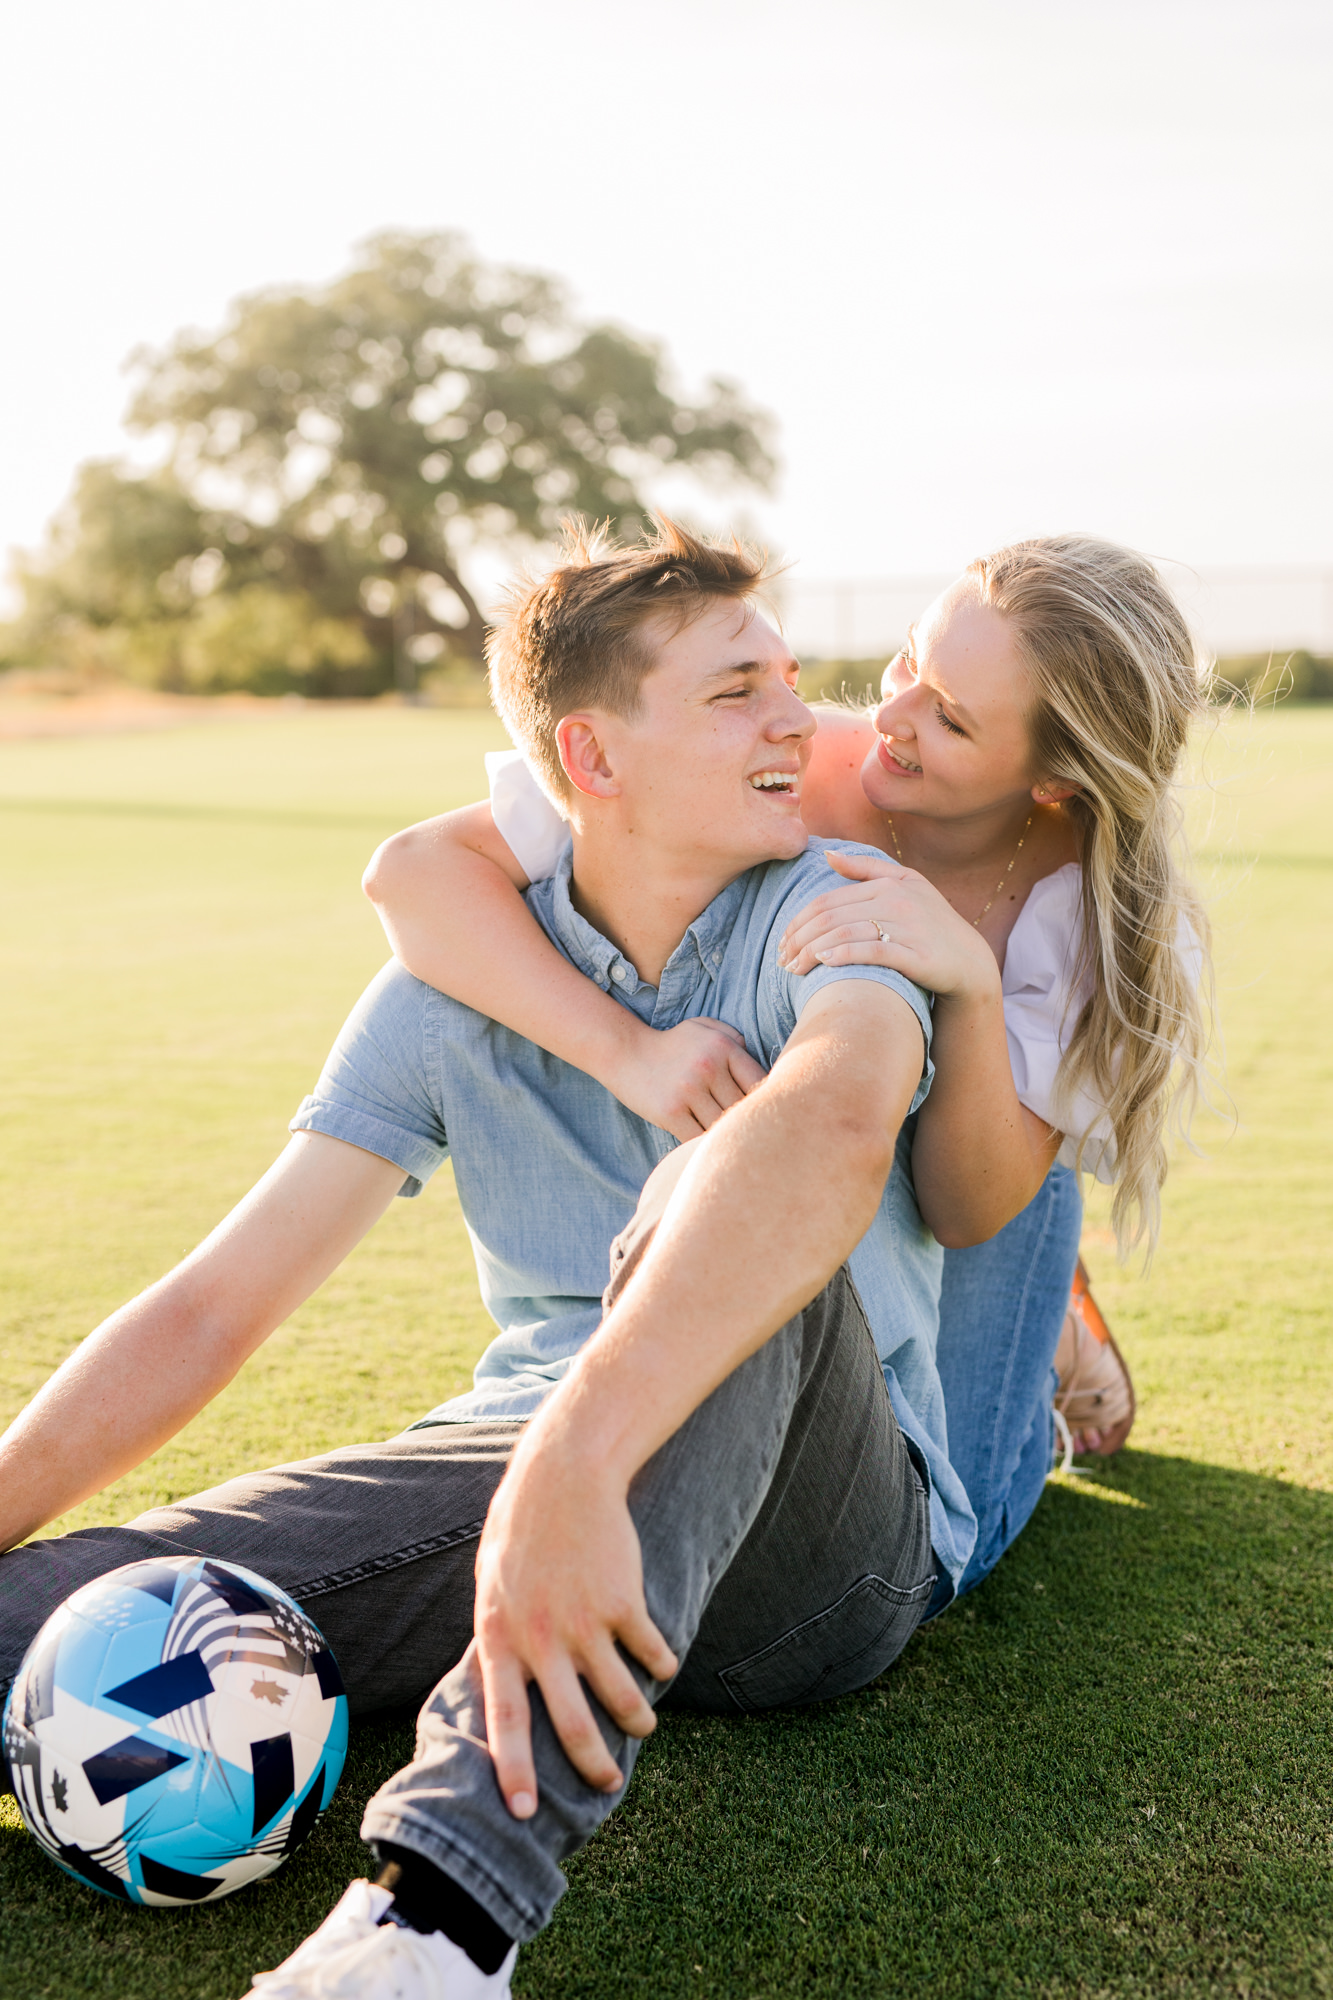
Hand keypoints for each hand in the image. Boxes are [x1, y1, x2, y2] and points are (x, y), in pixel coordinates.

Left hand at [473, 1430, 677, 1817]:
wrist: (564, 1475)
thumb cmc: (521, 1527)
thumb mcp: (491, 1583)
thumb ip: (498, 1635)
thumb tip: (494, 1680)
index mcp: (501, 1636)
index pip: (505, 1719)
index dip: (514, 1769)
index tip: (524, 1812)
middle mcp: (543, 1638)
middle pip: (571, 1724)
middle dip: (593, 1764)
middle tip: (607, 1785)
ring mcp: (586, 1621)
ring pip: (620, 1696)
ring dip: (636, 1719)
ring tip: (644, 1726)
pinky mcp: (624, 1601)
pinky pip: (651, 1652)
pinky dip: (661, 1664)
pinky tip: (663, 1665)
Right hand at [610, 1017, 766, 1140]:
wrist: (625, 1052)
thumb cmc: (671, 1044)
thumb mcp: (702, 1028)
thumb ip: (733, 1037)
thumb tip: (758, 1059)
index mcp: (723, 1048)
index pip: (760, 1083)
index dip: (767, 1102)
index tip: (765, 1115)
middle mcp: (709, 1067)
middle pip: (743, 1108)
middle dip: (748, 1124)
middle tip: (754, 1137)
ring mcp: (689, 1090)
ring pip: (722, 1126)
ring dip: (726, 1137)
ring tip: (731, 1145)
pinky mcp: (670, 1112)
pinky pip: (698, 1138)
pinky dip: (704, 1145)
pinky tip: (706, 1147)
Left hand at [779, 852, 999, 1001]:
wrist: (969, 961)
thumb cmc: (932, 923)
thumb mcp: (907, 885)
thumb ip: (867, 869)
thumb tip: (827, 856)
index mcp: (888, 884)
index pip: (828, 901)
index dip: (799, 921)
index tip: (783, 941)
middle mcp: (897, 901)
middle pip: (831, 918)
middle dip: (799, 939)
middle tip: (781, 959)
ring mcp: (908, 927)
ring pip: (846, 933)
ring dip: (812, 952)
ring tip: (793, 968)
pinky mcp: (916, 954)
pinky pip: (873, 951)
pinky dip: (845, 955)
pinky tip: (825, 964)